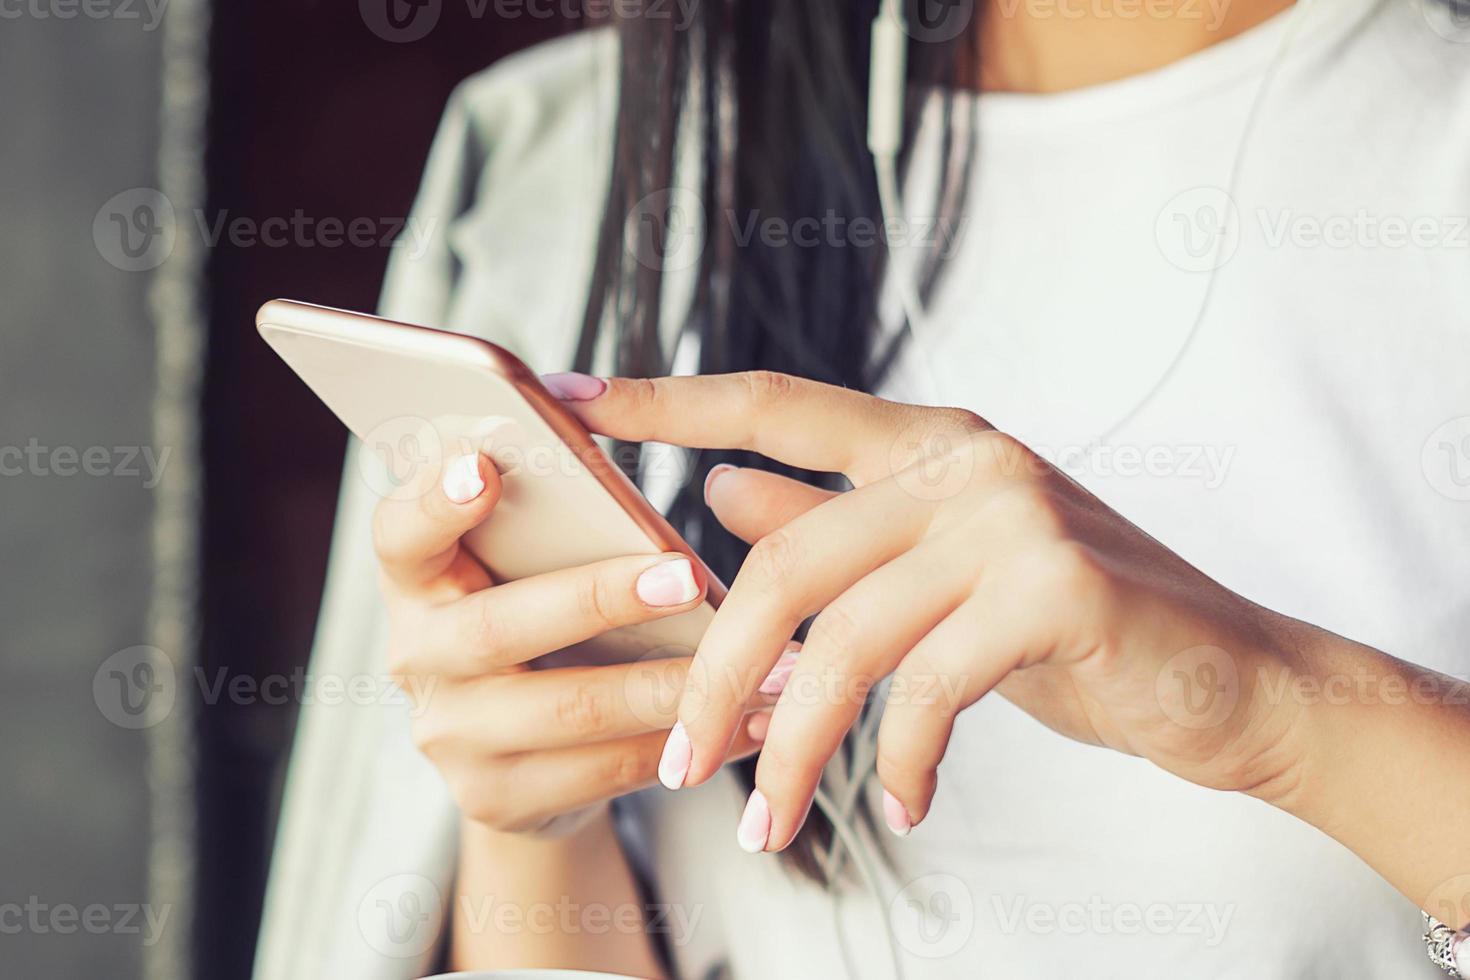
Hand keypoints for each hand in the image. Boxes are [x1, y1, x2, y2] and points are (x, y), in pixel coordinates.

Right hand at [372, 450, 769, 834]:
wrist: (514, 751)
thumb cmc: (540, 618)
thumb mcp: (529, 563)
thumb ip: (560, 516)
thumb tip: (651, 452)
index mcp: (418, 577)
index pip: (400, 531)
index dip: (435, 501)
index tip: (487, 466)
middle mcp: (417, 656)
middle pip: (499, 628)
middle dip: (599, 598)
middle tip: (686, 576)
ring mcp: (452, 736)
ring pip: (569, 708)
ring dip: (673, 686)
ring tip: (762, 665)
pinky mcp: (497, 797)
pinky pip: (605, 769)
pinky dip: (686, 742)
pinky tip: (752, 721)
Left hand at [558, 371, 1309, 850]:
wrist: (1228, 678)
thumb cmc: (1069, 629)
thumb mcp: (935, 578)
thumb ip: (833, 531)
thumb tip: (721, 493)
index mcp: (926, 442)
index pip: (774, 403)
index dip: (666, 402)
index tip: (568, 400)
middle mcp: (964, 458)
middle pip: (786, 560)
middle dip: (717, 675)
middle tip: (680, 766)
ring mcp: (1013, 512)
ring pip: (847, 638)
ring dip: (797, 747)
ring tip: (772, 823)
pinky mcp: (1057, 584)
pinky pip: (930, 686)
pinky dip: (904, 759)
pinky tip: (909, 803)